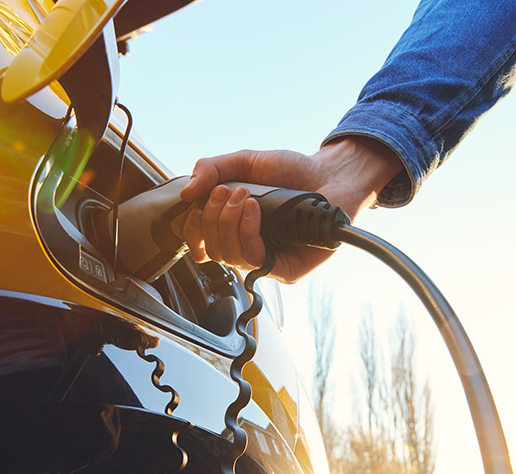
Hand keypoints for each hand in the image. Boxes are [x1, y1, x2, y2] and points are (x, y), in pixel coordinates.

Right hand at [180, 136, 402, 282]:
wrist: (329, 174)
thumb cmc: (291, 171)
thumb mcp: (245, 162)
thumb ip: (212, 169)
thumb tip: (186, 193)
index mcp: (233, 228)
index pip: (201, 245)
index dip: (191, 231)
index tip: (195, 207)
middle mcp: (248, 248)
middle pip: (212, 250)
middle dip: (213, 218)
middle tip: (228, 191)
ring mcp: (267, 260)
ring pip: (229, 257)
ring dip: (228, 223)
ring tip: (245, 196)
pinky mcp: (286, 270)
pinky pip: (255, 261)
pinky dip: (247, 232)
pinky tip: (255, 209)